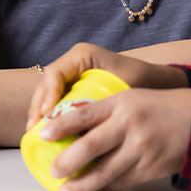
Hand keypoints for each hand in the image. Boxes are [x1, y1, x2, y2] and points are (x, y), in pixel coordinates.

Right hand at [25, 43, 187, 130]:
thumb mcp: (124, 90)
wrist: (157, 83)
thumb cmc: (143, 82)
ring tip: (33, 134)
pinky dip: (49, 117)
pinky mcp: (73, 89)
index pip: (55, 73)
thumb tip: (82, 131)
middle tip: (33, 129)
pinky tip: (46, 134)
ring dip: (39, 114)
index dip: (47, 94)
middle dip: (37, 107)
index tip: (46, 114)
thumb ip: (105, 104)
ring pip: (46, 94)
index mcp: (83, 56)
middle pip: (46, 84)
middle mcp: (73, 64)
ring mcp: (71, 76)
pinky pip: (55, 101)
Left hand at [38, 88, 190, 190]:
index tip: (43, 134)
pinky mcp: (151, 168)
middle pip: (90, 147)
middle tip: (53, 170)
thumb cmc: (160, 107)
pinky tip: (96, 189)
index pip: (84, 114)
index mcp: (122, 103)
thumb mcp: (130, 98)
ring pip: (105, 172)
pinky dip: (105, 188)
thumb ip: (103, 112)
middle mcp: (130, 125)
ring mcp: (141, 149)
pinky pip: (122, 183)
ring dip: (82, 185)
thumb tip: (69, 130)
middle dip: (67, 162)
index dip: (61, 125)